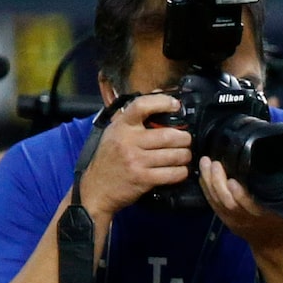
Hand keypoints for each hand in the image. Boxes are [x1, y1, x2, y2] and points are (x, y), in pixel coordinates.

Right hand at [78, 93, 191, 219]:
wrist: (96, 188)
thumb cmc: (109, 158)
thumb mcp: (115, 132)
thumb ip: (134, 117)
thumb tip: (158, 94)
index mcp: (121, 126)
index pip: (142, 106)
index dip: (162, 102)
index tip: (175, 105)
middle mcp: (128, 141)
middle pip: (169, 135)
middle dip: (184, 138)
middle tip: (185, 141)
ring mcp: (136, 160)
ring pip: (174, 155)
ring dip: (185, 156)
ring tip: (184, 156)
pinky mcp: (143, 179)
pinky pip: (173, 173)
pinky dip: (181, 172)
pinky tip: (179, 170)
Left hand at [197, 157, 282, 249]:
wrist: (275, 241)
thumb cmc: (281, 216)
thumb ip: (274, 189)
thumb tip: (263, 163)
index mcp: (267, 215)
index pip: (251, 206)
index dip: (240, 195)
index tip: (233, 180)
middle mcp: (248, 219)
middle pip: (228, 203)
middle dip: (218, 182)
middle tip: (215, 163)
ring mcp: (234, 221)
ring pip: (217, 202)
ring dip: (208, 182)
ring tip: (205, 163)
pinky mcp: (225, 220)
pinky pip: (212, 204)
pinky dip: (205, 189)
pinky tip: (202, 175)